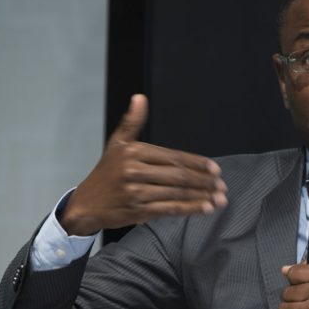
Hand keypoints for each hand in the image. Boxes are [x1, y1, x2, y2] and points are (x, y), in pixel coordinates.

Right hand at [60, 94, 227, 235]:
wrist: (86, 204)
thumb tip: (140, 97)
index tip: (215, 169)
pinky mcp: (138, 211)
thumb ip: (132, 122)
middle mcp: (135, 171)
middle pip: (178, 175)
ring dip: (202, 196)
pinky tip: (205, 208)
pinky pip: (170, 209)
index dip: (197, 163)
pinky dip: (190, 209)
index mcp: (134, 152)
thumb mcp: (116, 144)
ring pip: (177, 193)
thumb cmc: (106, 173)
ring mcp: (136, 192)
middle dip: (204, 181)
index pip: (173, 157)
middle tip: (221, 184)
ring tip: (220, 197)